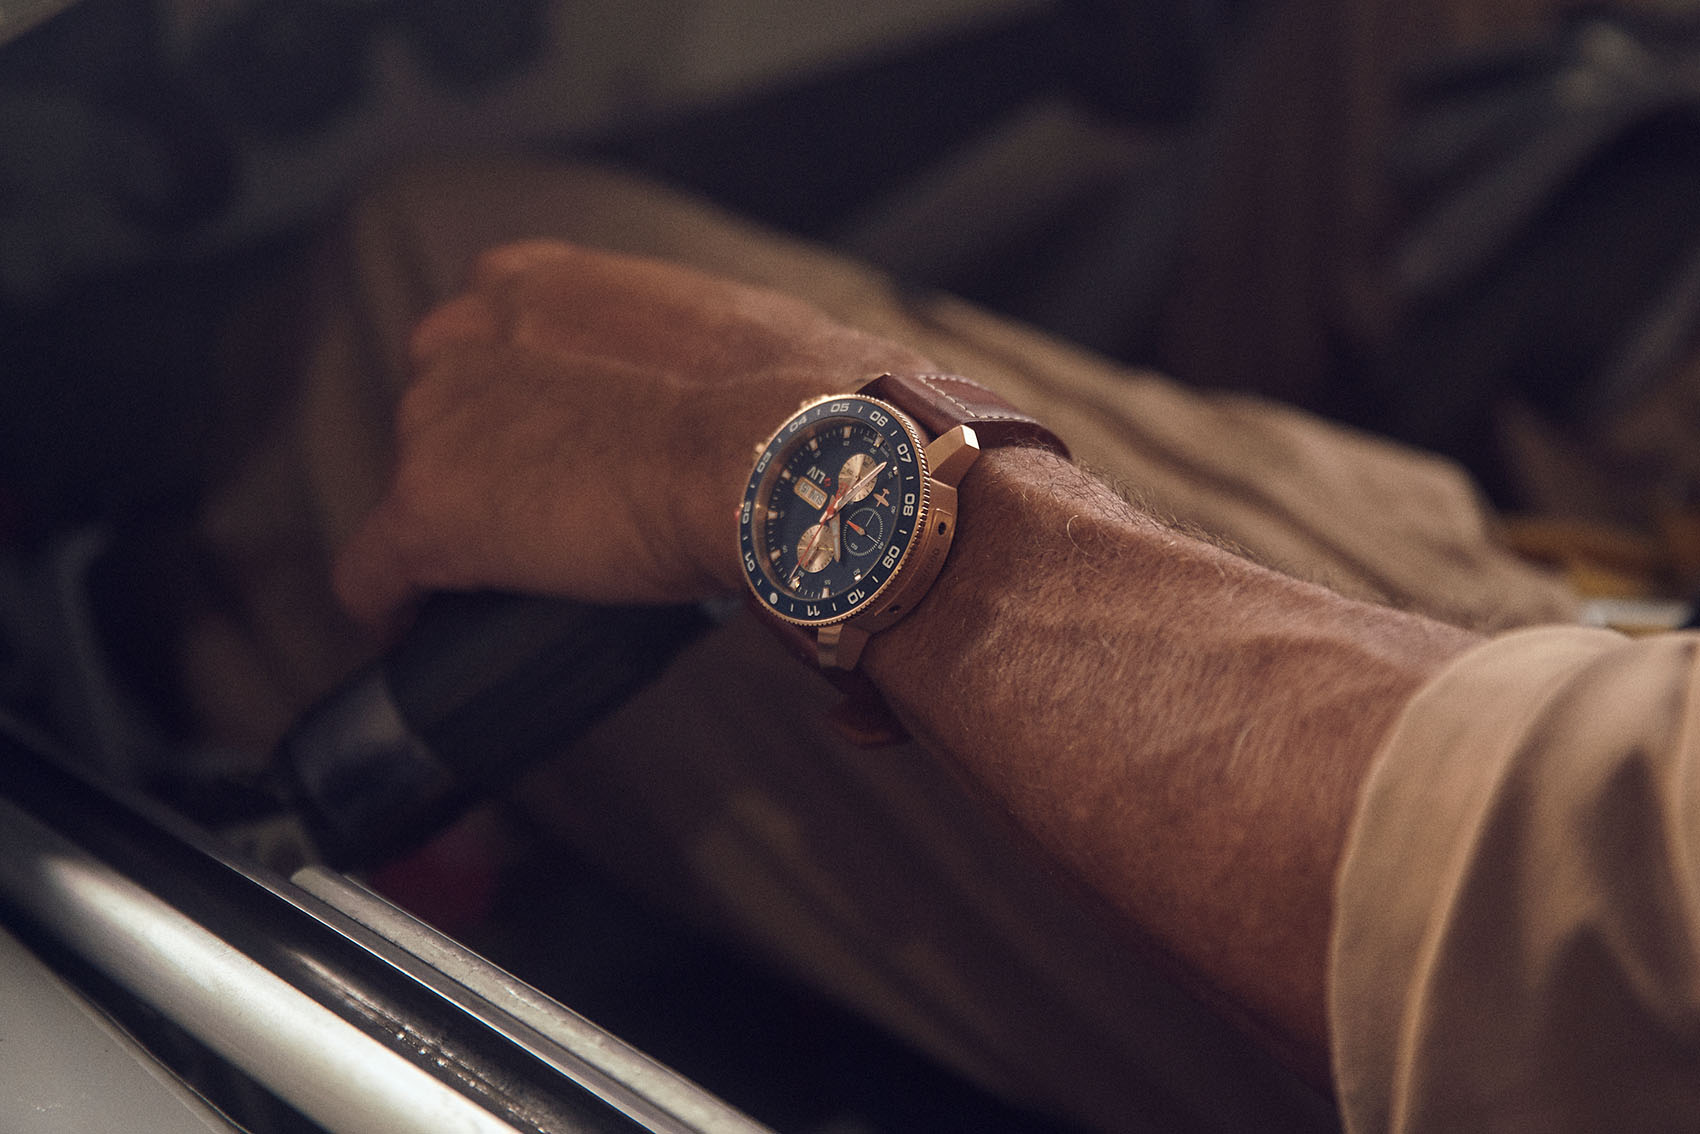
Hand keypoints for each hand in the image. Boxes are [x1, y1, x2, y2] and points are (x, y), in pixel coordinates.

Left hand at [332, 240, 934, 628]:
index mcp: (526, 284)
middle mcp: (460, 334)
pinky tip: (410, 633)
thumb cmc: (785, 398)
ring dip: (459, 537)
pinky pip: (372, 576)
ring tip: (518, 586)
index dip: (517, 415)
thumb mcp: (715, 333)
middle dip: (487, 470)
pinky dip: (389, 608)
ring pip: (419, 495)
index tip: (551, 458)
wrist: (782, 452)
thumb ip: (669, 349)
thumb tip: (705, 402)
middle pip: (441, 419)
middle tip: (559, 523)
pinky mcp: (426, 515)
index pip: (485, 352)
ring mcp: (432, 423)